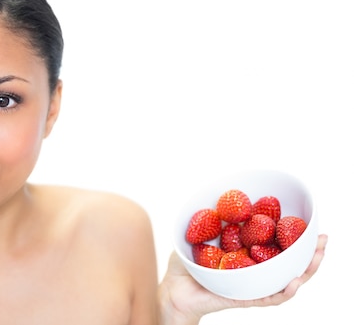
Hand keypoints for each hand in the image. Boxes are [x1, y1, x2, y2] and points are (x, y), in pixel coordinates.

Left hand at [158, 234, 327, 323]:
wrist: (173, 290)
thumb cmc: (184, 266)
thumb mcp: (195, 237)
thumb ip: (205, 220)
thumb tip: (214, 198)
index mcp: (246, 256)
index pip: (275, 246)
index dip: (294, 237)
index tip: (311, 225)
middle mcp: (254, 271)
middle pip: (289, 264)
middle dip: (310, 253)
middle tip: (324, 240)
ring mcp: (252, 286)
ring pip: (286, 282)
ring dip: (305, 271)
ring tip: (317, 258)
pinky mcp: (245, 299)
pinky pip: (269, 298)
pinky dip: (283, 291)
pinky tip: (294, 282)